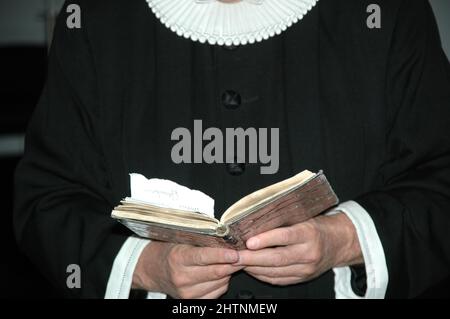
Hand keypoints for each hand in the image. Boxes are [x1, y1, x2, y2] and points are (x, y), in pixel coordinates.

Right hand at [133, 241, 242, 298]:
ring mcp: (187, 292)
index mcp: (178, 258)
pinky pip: (218, 292)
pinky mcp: (193, 301)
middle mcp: (182, 277)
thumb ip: (202, 240)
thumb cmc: (170, 251)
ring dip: (228, 272)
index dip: (222, 255)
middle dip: (233, 263)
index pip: (204, 257)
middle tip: (243, 254)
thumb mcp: (182, 240)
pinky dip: (222, 282)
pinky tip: (218, 274)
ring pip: (220, 282)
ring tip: (226, 262)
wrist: (154, 270)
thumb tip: (226, 238)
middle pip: (216, 272)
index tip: (236, 253)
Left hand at [236, 213, 363, 285]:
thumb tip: (254, 221)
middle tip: (235, 255)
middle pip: (277, 259)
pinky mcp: (302, 278)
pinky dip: (261, 275)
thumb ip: (282, 221)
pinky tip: (251, 268)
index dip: (266, 240)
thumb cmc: (317, 227)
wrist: (338, 243)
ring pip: (275, 272)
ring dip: (253, 268)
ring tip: (238, 261)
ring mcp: (306, 269)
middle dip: (252, 258)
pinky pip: (278, 279)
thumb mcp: (303, 217)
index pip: (285, 237)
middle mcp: (309, 253)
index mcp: (309, 233)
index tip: (249, 241)